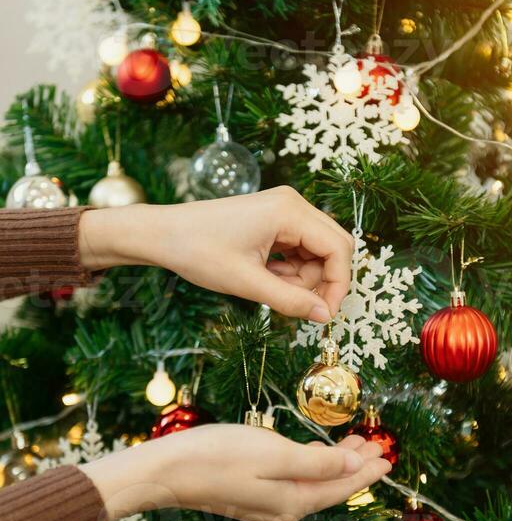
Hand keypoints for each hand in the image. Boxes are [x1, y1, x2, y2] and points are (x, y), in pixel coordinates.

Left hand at [79, 187, 353, 321]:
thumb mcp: (247, 283)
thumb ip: (290, 300)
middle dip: (322, 281)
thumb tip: (325, 316)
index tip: (325, 314)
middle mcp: (292, 204)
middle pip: (332, 247)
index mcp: (289, 211)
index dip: (338, 284)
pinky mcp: (274, 219)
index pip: (337, 248)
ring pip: (316, 250)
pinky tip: (266, 278)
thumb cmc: (198, 251)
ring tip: (270, 289)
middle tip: (300, 306)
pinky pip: (299, 248)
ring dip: (303, 277)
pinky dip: (290, 269)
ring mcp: (283, 209)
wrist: (163, 234)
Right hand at [81, 425, 390, 520]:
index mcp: (294, 502)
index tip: (388, 457)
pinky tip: (315, 454)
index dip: (367, 472)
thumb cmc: (220, 456)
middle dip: (355, 466)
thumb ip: (318, 462)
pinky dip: (312, 466)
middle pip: (330, 487)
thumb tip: (355, 467)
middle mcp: (283, 510)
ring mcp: (265, 505)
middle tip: (377, 445)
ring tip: (354, 444)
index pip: (342, 487)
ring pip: (313, 484)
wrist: (167, 471)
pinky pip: (295, 482)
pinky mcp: (250, 495)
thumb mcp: (275, 453)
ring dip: (335, 463)